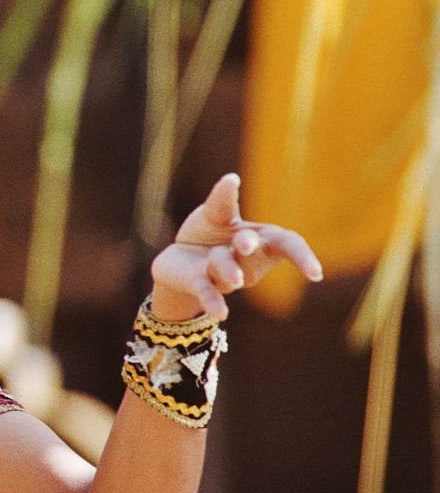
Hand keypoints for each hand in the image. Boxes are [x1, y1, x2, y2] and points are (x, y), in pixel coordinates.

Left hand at [150, 173, 322, 320]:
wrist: (177, 260)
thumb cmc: (207, 234)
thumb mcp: (213, 213)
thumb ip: (222, 200)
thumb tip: (232, 178)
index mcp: (259, 238)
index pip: (288, 244)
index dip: (302, 257)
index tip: (315, 274)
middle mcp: (246, 259)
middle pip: (257, 253)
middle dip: (251, 246)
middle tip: (245, 244)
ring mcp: (223, 273)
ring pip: (227, 269)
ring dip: (226, 269)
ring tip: (228, 275)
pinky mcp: (199, 283)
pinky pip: (208, 292)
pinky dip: (213, 301)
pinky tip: (220, 314)